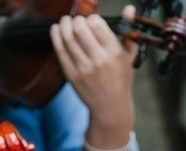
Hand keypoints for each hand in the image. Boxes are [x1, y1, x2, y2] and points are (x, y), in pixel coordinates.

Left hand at [49, 7, 136, 132]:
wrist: (110, 107)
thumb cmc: (120, 80)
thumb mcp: (129, 55)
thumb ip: (128, 30)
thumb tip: (129, 8)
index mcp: (113, 52)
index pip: (97, 24)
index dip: (91, 18)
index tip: (90, 20)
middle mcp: (98, 60)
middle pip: (80, 29)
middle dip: (76, 20)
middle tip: (76, 20)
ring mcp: (83, 69)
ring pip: (68, 39)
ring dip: (64, 26)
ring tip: (64, 21)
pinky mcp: (72, 76)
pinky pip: (61, 53)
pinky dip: (56, 38)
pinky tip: (55, 30)